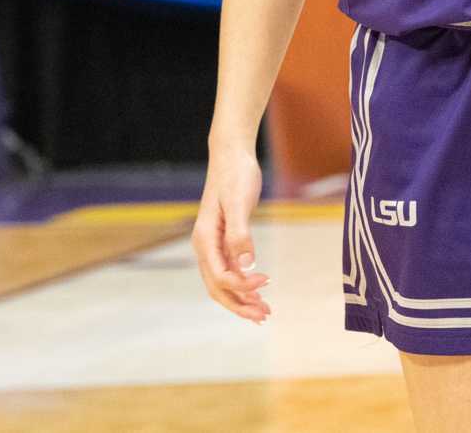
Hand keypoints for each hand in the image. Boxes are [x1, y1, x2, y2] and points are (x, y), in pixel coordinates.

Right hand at [193, 143, 269, 321]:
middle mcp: (204, 247)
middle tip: (265, 315)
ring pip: (222, 283)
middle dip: (239, 305)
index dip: (242, 286)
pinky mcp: (223, 241)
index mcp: (204, 239)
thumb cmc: (236, 175)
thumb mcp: (239, 202)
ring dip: (241, 299)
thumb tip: (246, 267)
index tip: (266, 281)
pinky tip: (258, 291)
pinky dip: (242, 285)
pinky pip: (229, 271)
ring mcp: (213, 245)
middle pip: (217, 288)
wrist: (232, 155)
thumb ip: (240, 235)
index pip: (219, 276)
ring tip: (264, 312)